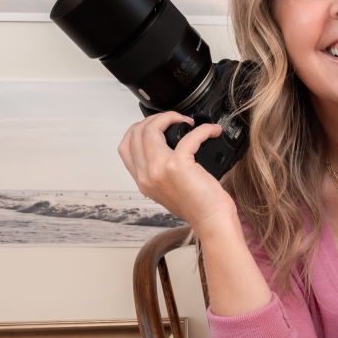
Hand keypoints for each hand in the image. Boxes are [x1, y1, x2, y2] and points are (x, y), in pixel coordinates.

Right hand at [118, 111, 236, 233]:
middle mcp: (146, 175)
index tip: (159, 125)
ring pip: (151, 129)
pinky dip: (203, 130)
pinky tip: (211, 132)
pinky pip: (189, 136)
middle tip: (176, 120)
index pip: (126, 146)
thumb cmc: (198, 207)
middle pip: (136, 132)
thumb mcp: (168, 189)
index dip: (140, 129)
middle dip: (156, 118)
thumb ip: (161, 170)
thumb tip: (172, 144)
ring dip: (171, 117)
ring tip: (190, 122)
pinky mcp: (178, 166)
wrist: (211, 221)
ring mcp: (159, 170)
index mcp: (143, 180)